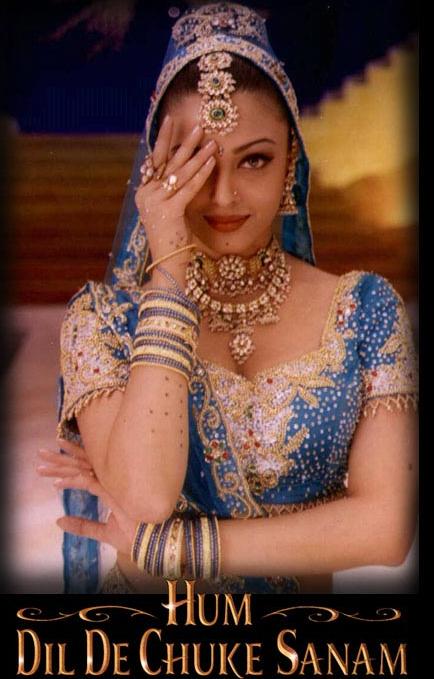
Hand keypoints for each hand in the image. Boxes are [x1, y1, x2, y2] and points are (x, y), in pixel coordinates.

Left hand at [37, 440, 135, 554]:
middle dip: (62, 457)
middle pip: (83, 464)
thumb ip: (82, 525)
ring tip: (44, 458)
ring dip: (62, 465)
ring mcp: (114, 485)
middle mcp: (112, 481)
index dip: (73, 458)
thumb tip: (59, 521)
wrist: (154, 544)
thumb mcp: (103, 531)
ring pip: (84, 470)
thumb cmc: (134, 536)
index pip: (89, 467)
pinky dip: (72, 482)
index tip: (58, 451)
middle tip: (43, 452)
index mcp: (112, 486)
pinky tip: (57, 484)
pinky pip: (89, 483)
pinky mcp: (114, 493)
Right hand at [135, 115, 216, 265]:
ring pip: (179, 172)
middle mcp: (146, 194)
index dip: (163, 140)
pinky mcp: (169, 211)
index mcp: (143, 193)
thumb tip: (180, 170)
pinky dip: (201, 173)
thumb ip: (170, 191)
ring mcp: (156, 202)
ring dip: (197, 154)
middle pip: (165, 160)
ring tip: (209, 139)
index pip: (154, 161)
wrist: (167, 262)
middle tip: (194, 123)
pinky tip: (211, 161)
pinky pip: (188, 187)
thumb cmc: (171, 239)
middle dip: (180, 140)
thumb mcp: (167, 210)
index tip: (171, 122)